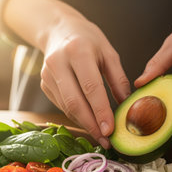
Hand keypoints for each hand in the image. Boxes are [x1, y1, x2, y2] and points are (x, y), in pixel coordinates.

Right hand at [40, 14, 130, 147]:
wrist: (58, 29)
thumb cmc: (88, 40)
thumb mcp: (109, 53)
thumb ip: (119, 80)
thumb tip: (127, 106)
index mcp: (78, 51)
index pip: (91, 87)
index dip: (100, 112)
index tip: (110, 131)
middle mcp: (58, 63)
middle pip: (75, 103)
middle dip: (91, 126)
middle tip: (106, 141)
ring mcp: (48, 75)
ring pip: (67, 108)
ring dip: (85, 124)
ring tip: (102, 136)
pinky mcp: (45, 84)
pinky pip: (63, 106)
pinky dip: (77, 117)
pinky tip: (90, 122)